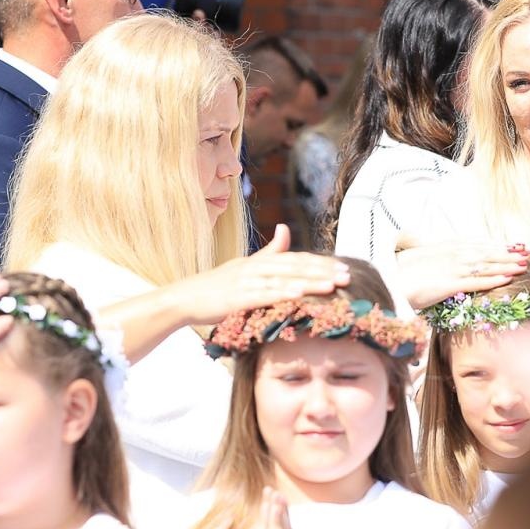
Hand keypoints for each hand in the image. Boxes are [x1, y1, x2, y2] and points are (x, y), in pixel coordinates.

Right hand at [173, 224, 350, 324]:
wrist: (182, 299)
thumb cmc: (216, 287)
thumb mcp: (244, 267)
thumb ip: (268, 252)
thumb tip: (285, 229)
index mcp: (259, 262)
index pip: (296, 259)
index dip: (320, 263)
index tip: (344, 267)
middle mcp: (254, 267)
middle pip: (294, 266)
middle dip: (323, 271)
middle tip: (347, 275)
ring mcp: (245, 281)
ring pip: (283, 278)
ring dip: (310, 282)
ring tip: (333, 285)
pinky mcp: (235, 297)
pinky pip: (263, 294)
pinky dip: (282, 293)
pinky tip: (300, 295)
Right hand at [394, 242, 529, 308]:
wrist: (387, 281)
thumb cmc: (400, 272)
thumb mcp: (419, 257)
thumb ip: (433, 254)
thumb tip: (438, 253)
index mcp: (446, 248)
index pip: (477, 245)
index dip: (496, 246)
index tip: (512, 246)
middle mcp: (452, 255)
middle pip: (486, 254)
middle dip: (507, 254)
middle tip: (526, 254)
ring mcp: (452, 269)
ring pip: (486, 266)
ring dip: (506, 265)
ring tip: (523, 265)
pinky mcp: (449, 285)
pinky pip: (476, 282)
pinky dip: (493, 280)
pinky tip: (507, 279)